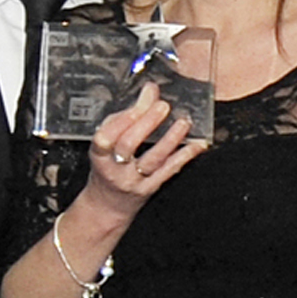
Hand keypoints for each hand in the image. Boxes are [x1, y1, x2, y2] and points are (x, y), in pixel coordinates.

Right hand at [72, 84, 211, 222]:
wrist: (107, 205)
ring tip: (183, 122)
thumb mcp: (106, 144)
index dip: (123, 120)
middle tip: (163, 106)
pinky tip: (197, 145)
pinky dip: (185, 156)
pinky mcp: (150, 188)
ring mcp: (133, 180)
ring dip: (170, 139)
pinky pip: (169, 171)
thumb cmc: (107, 166)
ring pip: (152, 159)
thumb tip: (149, 92)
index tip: (140, 103)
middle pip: (129, 145)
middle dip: (147, 123)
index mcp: (99, 154)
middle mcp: (115, 168)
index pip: (106, 137)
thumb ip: (124, 119)